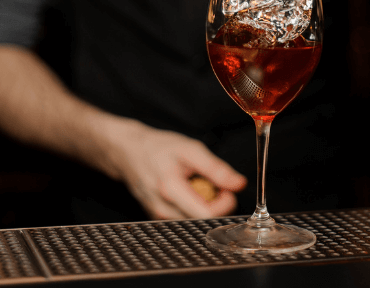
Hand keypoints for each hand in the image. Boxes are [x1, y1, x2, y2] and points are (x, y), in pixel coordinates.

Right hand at [101, 120, 246, 219]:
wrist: (129, 152)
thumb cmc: (159, 148)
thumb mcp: (190, 149)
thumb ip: (216, 169)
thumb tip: (239, 184)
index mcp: (171, 190)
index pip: (209, 214)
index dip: (225, 203)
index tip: (227, 188)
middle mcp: (162, 210)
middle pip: (203, 220)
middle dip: (215, 203)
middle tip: (212, 183)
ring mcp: (158, 216)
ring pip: (194, 220)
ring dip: (203, 205)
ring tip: (196, 185)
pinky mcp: (158, 218)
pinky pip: (184, 218)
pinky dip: (191, 207)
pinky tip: (186, 191)